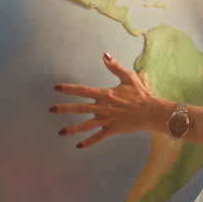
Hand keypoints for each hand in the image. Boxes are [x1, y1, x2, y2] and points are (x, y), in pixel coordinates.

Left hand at [51, 52, 166, 147]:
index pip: (82, 91)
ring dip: (72, 128)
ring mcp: (107, 120)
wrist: (151, 112)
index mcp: (105, 94)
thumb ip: (115, 67)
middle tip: (51, 109)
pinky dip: (88, 142)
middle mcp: (103, 107)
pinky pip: (98, 137)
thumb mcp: (128, 77)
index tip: (56, 88)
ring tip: (60, 132)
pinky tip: (78, 146)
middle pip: (79, 108)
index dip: (69, 89)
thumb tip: (105, 55)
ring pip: (86, 125)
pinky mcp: (112, 129)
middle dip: (64, 109)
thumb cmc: (141, 94)